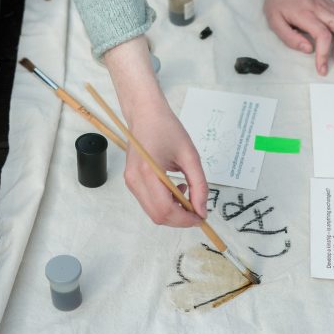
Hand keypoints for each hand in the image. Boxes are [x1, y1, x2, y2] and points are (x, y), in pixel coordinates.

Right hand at [102, 36, 207, 227]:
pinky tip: (177, 190)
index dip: (185, 219)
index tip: (202, 217)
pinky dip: (166, 204)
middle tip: (198, 210)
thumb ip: (199, 185)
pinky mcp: (132, 182)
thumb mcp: (190, 155)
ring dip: (174, 212)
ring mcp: (130, 182)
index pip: (166, 209)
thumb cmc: (167, 128)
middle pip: (158, 216)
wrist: (145, 113)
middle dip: (181, 219)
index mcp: (148, 172)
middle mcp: (134, 180)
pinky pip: (150, 203)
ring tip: (188, 194)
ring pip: (153, 213)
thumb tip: (202, 210)